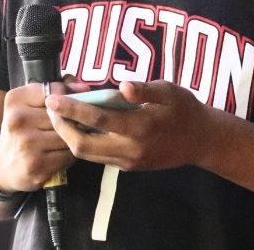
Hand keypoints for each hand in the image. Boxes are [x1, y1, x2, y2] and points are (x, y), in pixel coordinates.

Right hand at [0, 80, 89, 192]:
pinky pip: (68, 155)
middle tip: (74, 123)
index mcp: (15, 100)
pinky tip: (61, 153)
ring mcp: (27, 143)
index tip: (80, 97)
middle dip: (74, 119)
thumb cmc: (22, 130)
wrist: (2, 166)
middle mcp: (18, 120)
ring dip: (74, 137)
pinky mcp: (36, 164)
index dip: (71, 94)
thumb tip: (84, 88)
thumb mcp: (28, 105)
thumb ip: (55, 91)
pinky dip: (70, 154)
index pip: (55, 91)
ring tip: (67, 139)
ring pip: (68, 135)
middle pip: (64, 114)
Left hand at [44, 80, 215, 171]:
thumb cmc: (185, 110)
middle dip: (62, 128)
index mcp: (139, 128)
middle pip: (83, 145)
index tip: (53, 99)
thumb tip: (123, 86)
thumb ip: (145, 89)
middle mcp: (130, 149)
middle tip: (51, 109)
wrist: (202, 141)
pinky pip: (99, 157)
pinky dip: (84, 143)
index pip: (97, 119)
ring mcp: (128, 161)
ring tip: (60, 117)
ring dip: (70, 137)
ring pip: (88, 155)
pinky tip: (79, 127)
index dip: (72, 109)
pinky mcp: (129, 167)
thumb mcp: (169, 91)